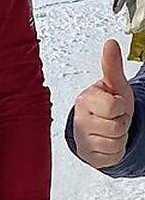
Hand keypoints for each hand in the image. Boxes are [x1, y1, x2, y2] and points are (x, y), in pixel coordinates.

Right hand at [73, 39, 135, 168]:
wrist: (98, 127)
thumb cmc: (108, 104)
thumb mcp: (114, 85)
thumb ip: (112, 65)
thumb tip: (111, 43)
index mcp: (85, 100)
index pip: (113, 106)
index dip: (120, 106)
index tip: (114, 104)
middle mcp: (79, 120)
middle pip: (116, 126)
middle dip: (121, 123)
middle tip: (113, 117)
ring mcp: (82, 139)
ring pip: (115, 143)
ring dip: (119, 138)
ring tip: (110, 130)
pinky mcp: (88, 156)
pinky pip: (111, 156)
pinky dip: (115, 151)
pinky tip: (107, 142)